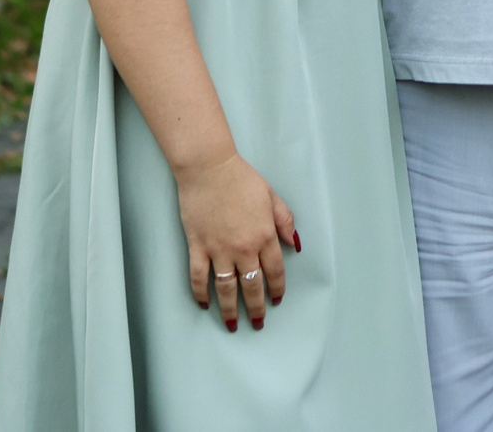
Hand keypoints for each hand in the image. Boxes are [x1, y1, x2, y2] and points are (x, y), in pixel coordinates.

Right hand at [177, 153, 297, 330]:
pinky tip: (205, 304)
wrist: (209, 168)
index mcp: (265, 235)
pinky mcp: (197, 247)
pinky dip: (201, 293)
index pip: (274, 270)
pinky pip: (199, 277)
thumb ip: (284, 222)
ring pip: (226, 288)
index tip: (276, 301)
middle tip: (257, 322)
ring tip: (232, 324)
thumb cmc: (242, 179)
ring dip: (230, 309)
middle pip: (252, 285)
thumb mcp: (272, 197)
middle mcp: (244, 248)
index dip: (276, 288)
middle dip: (256, 307)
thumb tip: (294, 244)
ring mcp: (219, 249)